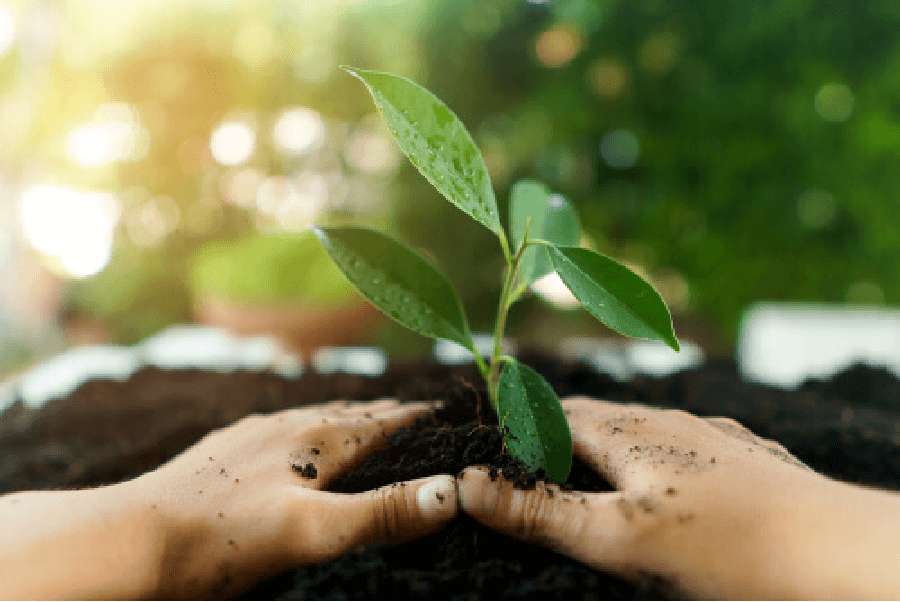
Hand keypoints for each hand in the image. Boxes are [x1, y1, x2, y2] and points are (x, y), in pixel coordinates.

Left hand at [127, 398, 456, 598]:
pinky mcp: (223, 451)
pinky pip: (279, 429)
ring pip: (313, 418)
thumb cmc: (221, 541)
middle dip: (387, 412)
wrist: (128, 543)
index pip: (383, 422)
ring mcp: (251, 436)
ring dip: (346, 417)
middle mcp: (286, 428)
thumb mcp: (310, 533)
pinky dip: (305, 429)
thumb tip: (452, 492)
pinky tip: (291, 437)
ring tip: (364, 418)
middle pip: (351, 414)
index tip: (449, 410)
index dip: (418, 417)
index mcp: (315, 442)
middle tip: (417, 413)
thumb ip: (380, 513)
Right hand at [457, 396, 838, 598]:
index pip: (554, 411)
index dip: (518, 419)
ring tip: (586, 469)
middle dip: (557, 429)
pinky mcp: (744, 459)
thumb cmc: (726, 546)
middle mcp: (669, 421)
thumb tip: (465, 485)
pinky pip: (681, 445)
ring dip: (606, 442)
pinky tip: (664, 481)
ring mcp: (711, 437)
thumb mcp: (619, 538)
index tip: (489, 432)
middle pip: (597, 415)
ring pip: (642, 430)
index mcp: (630, 432)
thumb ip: (541, 512)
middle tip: (527, 456)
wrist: (838, 553)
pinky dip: (651, 458)